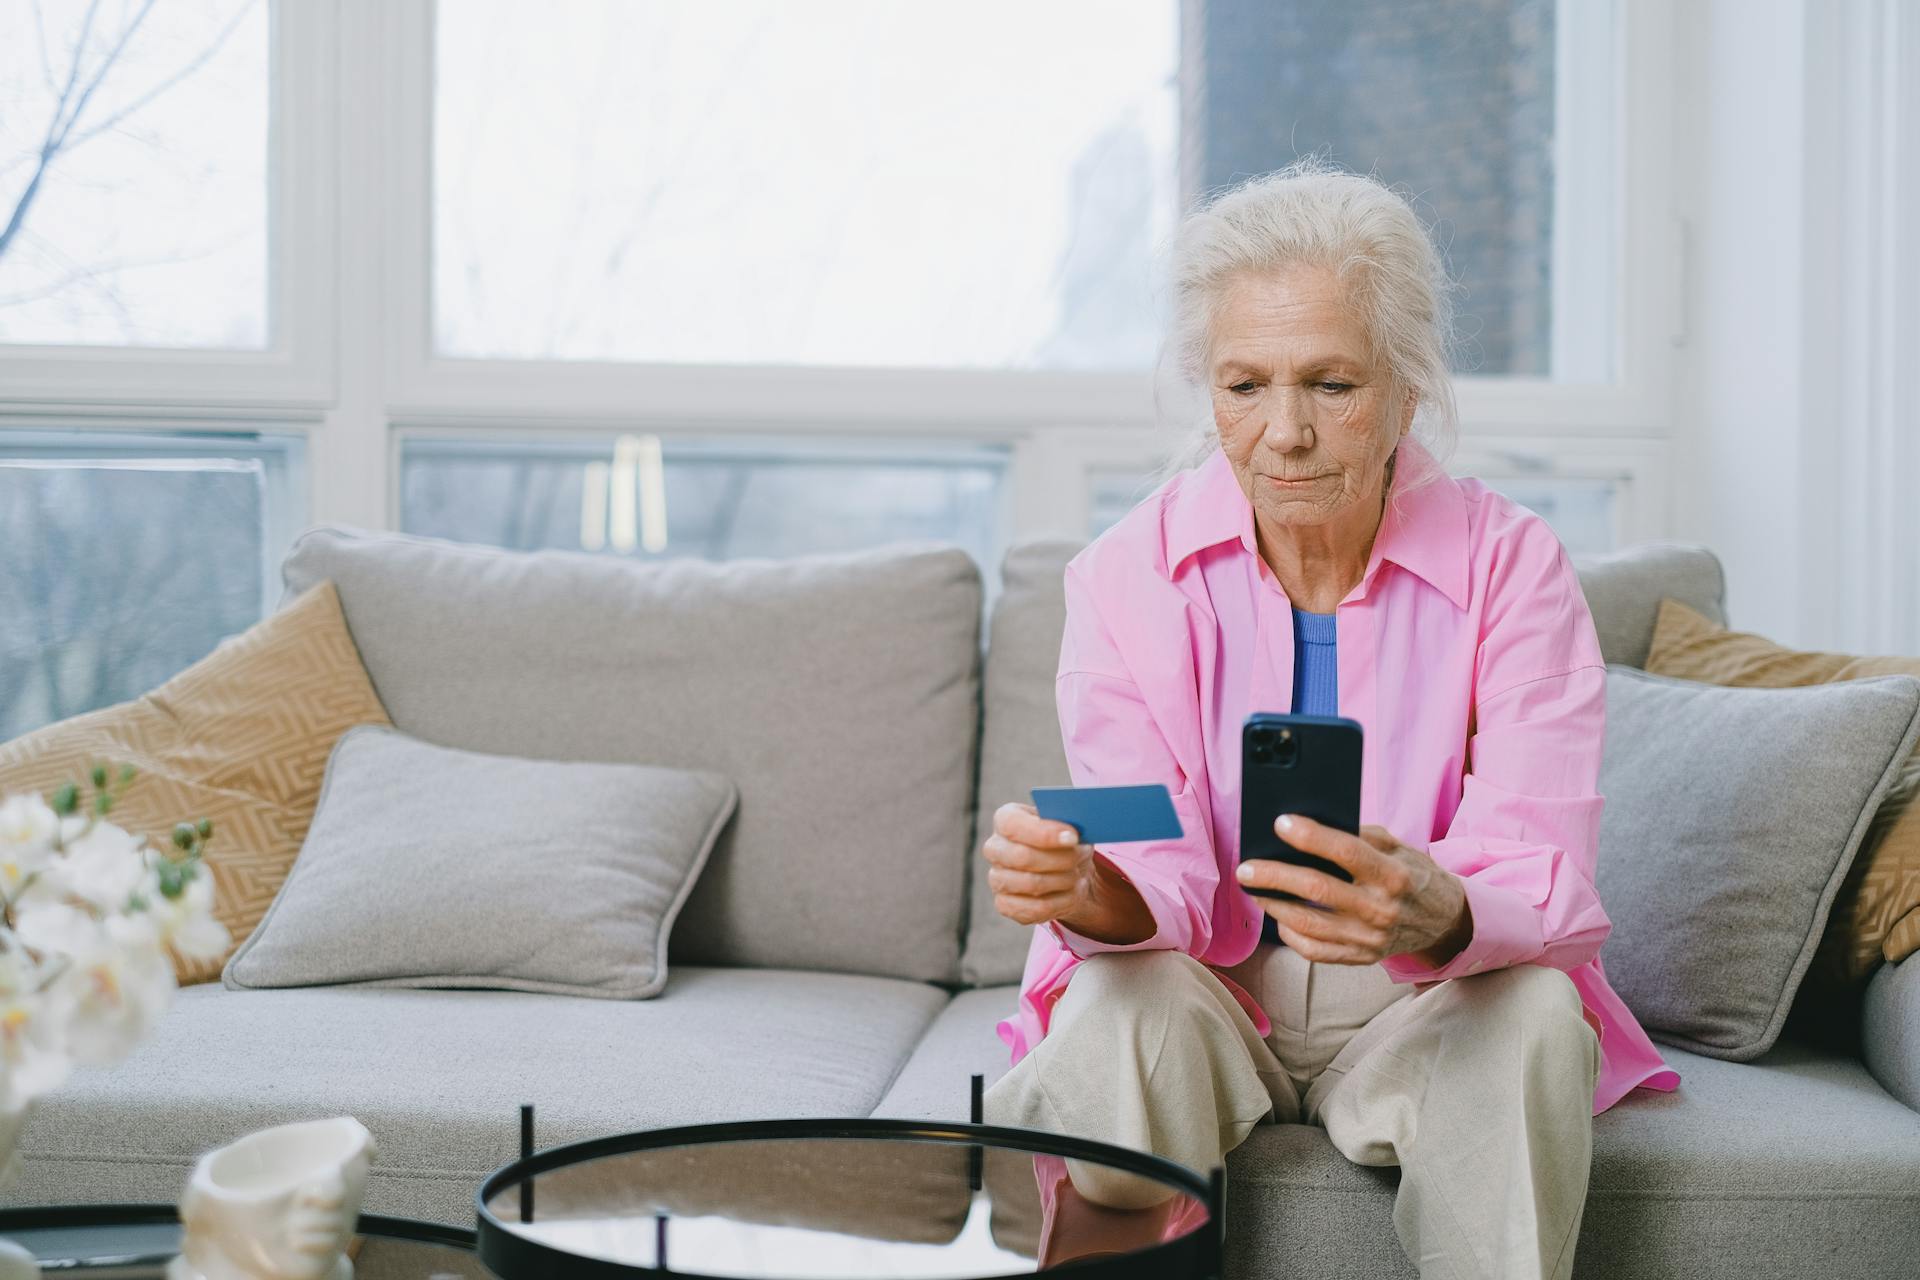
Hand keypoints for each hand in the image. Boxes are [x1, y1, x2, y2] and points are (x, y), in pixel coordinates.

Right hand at [983, 801, 1155, 944]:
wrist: (1065, 869)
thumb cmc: (1065, 841)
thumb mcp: (1069, 824)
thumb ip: (1070, 822)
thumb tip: (1081, 831)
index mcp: (1006, 820)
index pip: (1013, 824)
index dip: (1044, 833)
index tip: (1073, 837)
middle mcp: (994, 849)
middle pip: (1023, 857)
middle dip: (1061, 859)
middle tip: (1082, 856)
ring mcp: (997, 879)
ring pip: (1033, 884)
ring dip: (1064, 880)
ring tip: (1079, 874)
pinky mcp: (1005, 905)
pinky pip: (1035, 909)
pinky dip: (1062, 901)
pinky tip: (1073, 891)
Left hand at [1234, 815, 1471, 965]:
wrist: (1444, 921)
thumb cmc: (1413, 876)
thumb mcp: (1398, 847)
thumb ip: (1360, 836)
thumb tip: (1311, 826)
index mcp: (1393, 875)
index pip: (1347, 851)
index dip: (1311, 836)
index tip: (1280, 823)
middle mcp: (1382, 909)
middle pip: (1318, 889)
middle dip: (1275, 876)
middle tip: (1246, 867)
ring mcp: (1371, 939)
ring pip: (1310, 924)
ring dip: (1274, 906)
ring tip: (1254, 890)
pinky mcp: (1362, 958)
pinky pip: (1315, 951)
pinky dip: (1290, 934)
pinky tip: (1278, 917)